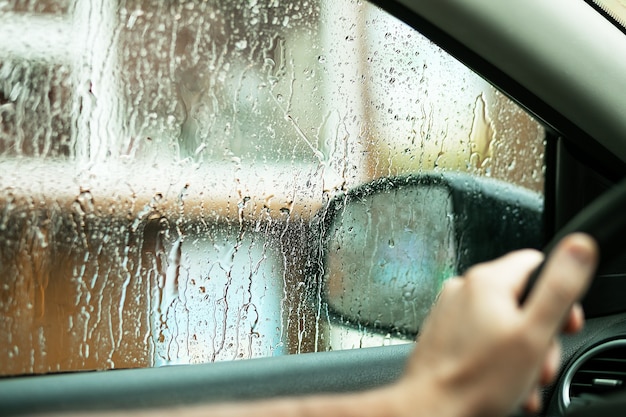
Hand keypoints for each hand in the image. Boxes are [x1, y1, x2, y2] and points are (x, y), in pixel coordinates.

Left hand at [397, 233, 597, 416]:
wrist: (431, 409)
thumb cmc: (477, 379)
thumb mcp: (533, 333)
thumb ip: (559, 288)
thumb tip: (578, 247)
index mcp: (486, 280)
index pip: (536, 265)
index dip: (558, 295)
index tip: (563, 324)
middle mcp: (463, 288)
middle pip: (520, 298)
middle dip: (538, 334)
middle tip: (539, 363)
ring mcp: (449, 310)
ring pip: (501, 322)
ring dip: (519, 351)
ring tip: (518, 380)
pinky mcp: (442, 331)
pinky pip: (479, 336)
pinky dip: (495, 356)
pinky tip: (500, 381)